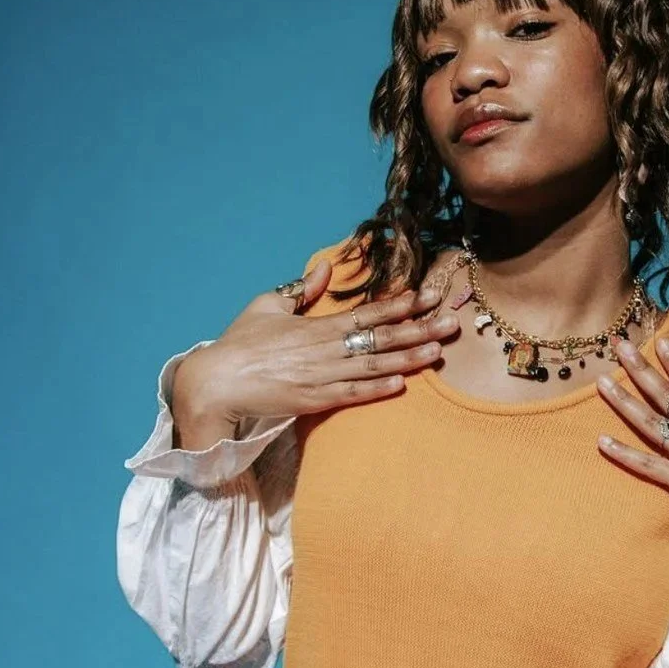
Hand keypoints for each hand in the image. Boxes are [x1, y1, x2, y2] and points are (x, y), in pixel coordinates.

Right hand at [172, 256, 460, 431]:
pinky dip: (377, 390)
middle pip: (381, 338)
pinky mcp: (314, 401)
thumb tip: (325, 266)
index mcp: (317, 326)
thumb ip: (302, 289)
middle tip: (451, 322)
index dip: (399, 304)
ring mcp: (322, 376)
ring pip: (374, 366)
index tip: (427, 296)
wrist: (217, 382)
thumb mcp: (268, 305)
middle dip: (419, 329)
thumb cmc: (240, 343)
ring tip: (438, 350)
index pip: (367, 313)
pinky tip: (403, 384)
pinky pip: (351, 394)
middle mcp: (325, 349)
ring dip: (408, 358)